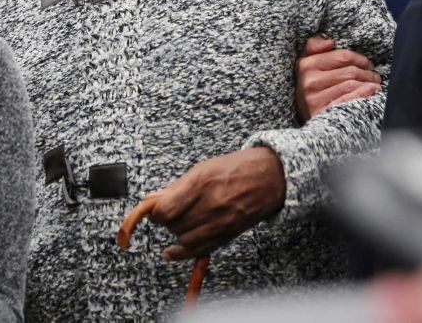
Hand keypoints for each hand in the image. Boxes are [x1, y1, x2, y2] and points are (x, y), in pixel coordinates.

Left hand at [147, 147, 285, 259]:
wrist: (270, 177)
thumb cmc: (235, 168)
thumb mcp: (202, 169)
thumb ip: (176, 187)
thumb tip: (151, 200)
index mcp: (200, 183)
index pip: (165, 210)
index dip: (155, 213)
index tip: (155, 210)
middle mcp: (210, 205)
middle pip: (174, 226)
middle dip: (167, 221)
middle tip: (171, 212)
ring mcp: (221, 223)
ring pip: (184, 239)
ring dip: (177, 232)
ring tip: (181, 222)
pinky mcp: (228, 235)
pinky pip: (199, 251)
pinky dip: (180, 254)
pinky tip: (169, 253)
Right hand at [295, 35, 380, 122]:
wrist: (308, 123)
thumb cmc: (312, 87)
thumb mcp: (307, 64)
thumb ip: (314, 47)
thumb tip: (329, 42)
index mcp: (306, 65)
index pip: (343, 56)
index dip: (360, 59)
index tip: (367, 64)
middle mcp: (309, 81)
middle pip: (350, 71)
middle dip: (367, 72)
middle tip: (374, 76)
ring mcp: (315, 98)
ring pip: (352, 84)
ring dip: (369, 83)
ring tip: (375, 84)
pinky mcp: (323, 113)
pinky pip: (349, 98)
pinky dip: (364, 93)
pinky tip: (371, 91)